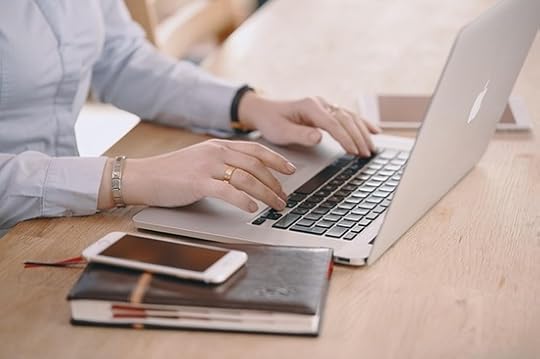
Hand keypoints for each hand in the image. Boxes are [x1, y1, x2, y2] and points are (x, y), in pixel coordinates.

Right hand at [98, 139, 295, 212]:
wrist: (143, 176)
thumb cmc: (172, 172)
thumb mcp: (201, 159)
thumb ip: (222, 162)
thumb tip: (247, 175)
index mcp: (219, 145)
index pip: (256, 149)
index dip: (276, 160)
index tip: (291, 170)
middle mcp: (216, 152)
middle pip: (256, 166)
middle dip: (275, 183)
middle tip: (285, 197)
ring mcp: (207, 166)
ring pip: (247, 178)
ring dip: (266, 194)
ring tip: (276, 205)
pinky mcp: (198, 183)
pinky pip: (228, 191)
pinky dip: (244, 200)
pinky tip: (253, 208)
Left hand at [238, 92, 380, 156]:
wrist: (264, 111)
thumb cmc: (272, 121)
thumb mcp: (281, 132)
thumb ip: (300, 135)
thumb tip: (319, 137)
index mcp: (309, 106)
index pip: (333, 123)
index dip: (345, 138)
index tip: (353, 151)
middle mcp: (320, 103)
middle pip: (346, 119)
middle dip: (358, 137)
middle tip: (366, 154)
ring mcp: (325, 106)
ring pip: (350, 117)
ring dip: (363, 132)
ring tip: (372, 149)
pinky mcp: (327, 111)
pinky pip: (349, 116)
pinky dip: (363, 124)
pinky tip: (374, 131)